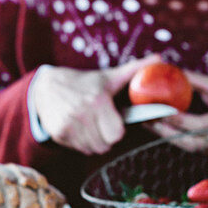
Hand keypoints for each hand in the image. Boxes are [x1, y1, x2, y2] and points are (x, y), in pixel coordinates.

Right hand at [30, 58, 154, 154]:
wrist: (47, 86)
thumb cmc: (85, 83)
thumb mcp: (109, 77)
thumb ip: (135, 70)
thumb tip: (160, 59)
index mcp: (97, 100)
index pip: (116, 134)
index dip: (117, 129)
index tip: (113, 119)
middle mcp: (81, 113)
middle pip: (105, 145)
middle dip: (106, 137)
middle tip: (102, 124)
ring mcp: (68, 124)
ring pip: (92, 149)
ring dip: (94, 141)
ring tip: (90, 125)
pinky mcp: (58, 133)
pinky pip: (79, 149)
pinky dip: (81, 142)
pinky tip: (79, 128)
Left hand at [152, 71, 207, 153]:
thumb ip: (197, 82)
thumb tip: (172, 70)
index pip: (199, 124)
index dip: (179, 119)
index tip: (160, 109)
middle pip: (188, 140)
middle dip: (165, 130)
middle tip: (145, 118)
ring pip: (185, 146)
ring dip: (164, 135)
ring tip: (146, 122)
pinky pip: (187, 146)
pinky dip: (171, 137)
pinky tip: (156, 127)